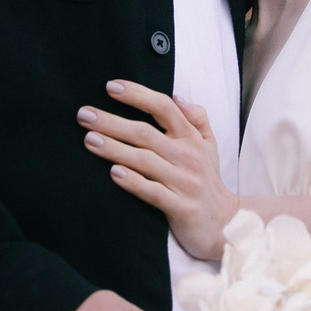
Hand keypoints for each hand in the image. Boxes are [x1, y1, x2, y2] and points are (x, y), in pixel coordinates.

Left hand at [82, 79, 238, 260]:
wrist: (227, 223)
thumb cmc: (208, 181)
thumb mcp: (209, 145)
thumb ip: (196, 118)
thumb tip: (177, 96)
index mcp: (191, 138)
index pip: (164, 107)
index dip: (137, 94)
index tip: (111, 87)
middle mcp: (187, 156)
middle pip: (145, 133)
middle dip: (112, 122)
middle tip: (84, 114)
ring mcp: (184, 182)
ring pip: (144, 160)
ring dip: (114, 149)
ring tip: (89, 140)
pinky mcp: (180, 207)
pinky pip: (153, 192)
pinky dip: (133, 182)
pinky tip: (113, 173)